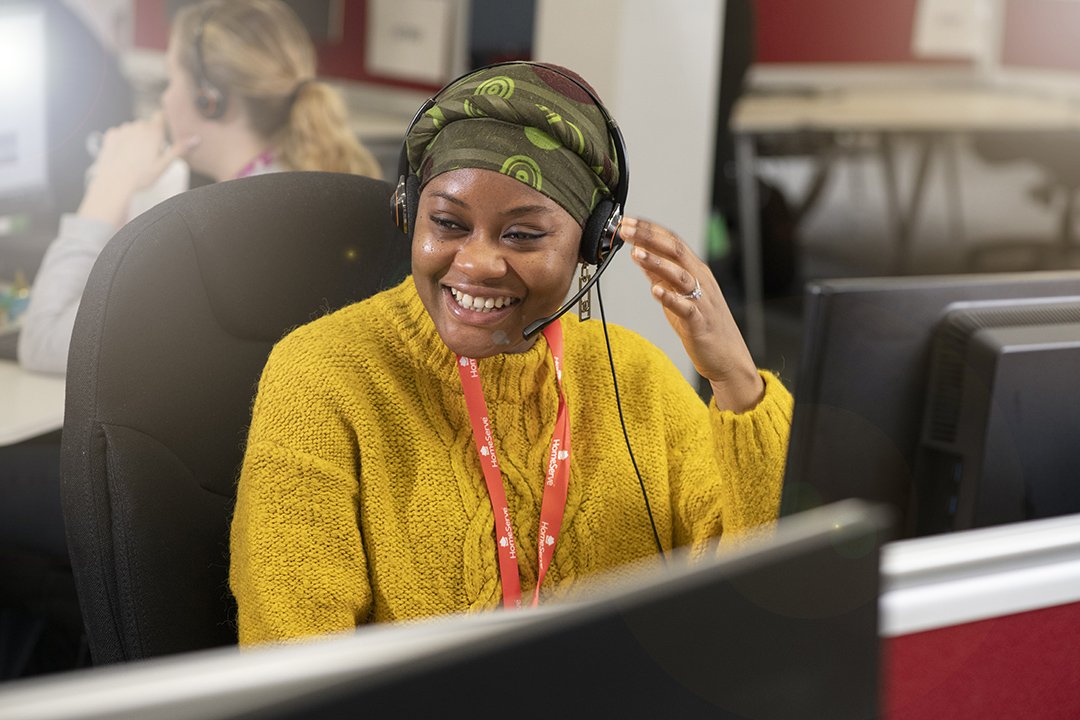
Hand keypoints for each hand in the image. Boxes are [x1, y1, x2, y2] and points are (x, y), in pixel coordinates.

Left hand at [78, 113, 199, 227]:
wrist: (115, 183)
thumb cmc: (141, 177)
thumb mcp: (164, 165)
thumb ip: (179, 149)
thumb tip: (196, 138)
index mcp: (153, 132)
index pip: (160, 116)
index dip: (163, 122)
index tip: (163, 134)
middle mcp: (137, 126)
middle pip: (147, 125)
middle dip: (149, 135)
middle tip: (150, 155)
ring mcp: (122, 129)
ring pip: (133, 129)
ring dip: (136, 138)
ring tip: (135, 158)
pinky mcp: (110, 135)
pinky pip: (120, 134)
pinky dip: (123, 141)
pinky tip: (124, 155)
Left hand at [623, 217, 764, 411]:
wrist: (727, 356)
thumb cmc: (702, 324)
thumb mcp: (678, 293)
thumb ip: (660, 274)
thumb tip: (640, 254)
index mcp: (695, 270)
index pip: (672, 242)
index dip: (650, 230)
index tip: (627, 221)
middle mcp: (700, 280)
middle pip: (676, 251)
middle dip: (649, 238)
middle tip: (626, 229)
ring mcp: (701, 300)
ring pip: (680, 275)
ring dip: (658, 262)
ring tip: (636, 254)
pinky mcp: (699, 322)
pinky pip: (685, 307)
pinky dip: (670, 298)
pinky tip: (655, 291)